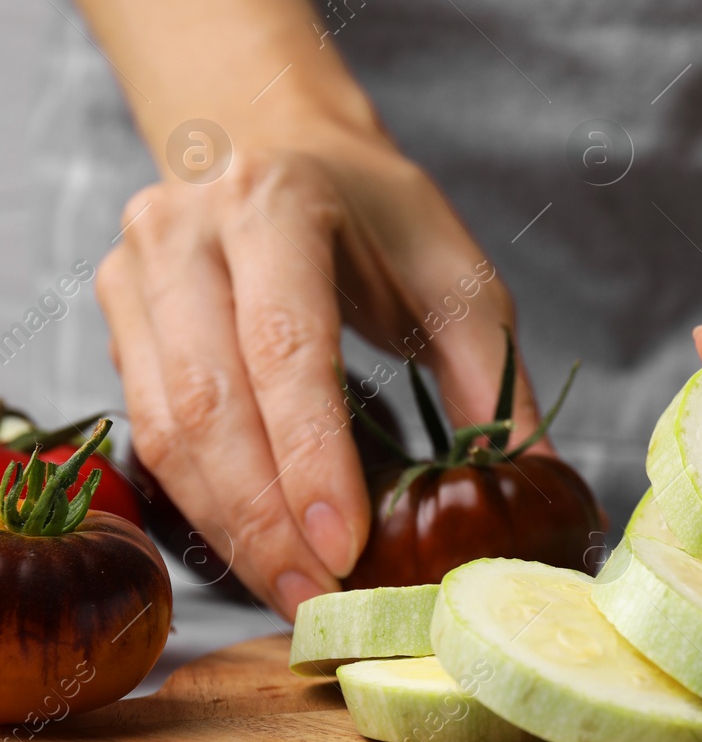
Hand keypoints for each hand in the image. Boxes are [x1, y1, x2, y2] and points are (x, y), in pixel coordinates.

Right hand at [97, 120, 541, 617]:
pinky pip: (148, 427)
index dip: (312, 455)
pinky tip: (256, 547)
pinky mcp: (119, 313)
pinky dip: (204, 501)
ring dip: (231, 525)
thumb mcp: (459, 281)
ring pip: (167, 426)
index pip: (284, 344)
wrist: (283, 143)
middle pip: (210, 400)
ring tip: (294, 591)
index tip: (345, 545)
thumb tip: (543, 490)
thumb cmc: (381, 218)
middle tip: (320, 598)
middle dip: (267, 517)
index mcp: (278, 203)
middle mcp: (186, 230)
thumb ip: (493, 385)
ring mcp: (137, 270)